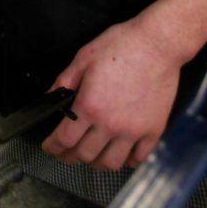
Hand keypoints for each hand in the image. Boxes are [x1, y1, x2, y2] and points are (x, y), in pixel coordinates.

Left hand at [41, 19, 182, 170]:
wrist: (157, 44)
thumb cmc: (121, 46)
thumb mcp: (83, 58)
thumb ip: (64, 81)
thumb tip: (50, 97)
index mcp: (90, 106)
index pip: (65, 138)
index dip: (53, 146)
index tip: (49, 147)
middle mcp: (111, 124)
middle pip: (85, 155)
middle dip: (69, 157)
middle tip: (65, 153)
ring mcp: (134, 131)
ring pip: (111, 163)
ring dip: (96, 163)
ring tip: (90, 156)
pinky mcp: (153, 130)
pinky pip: (138, 158)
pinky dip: (127, 162)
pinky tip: (121, 155)